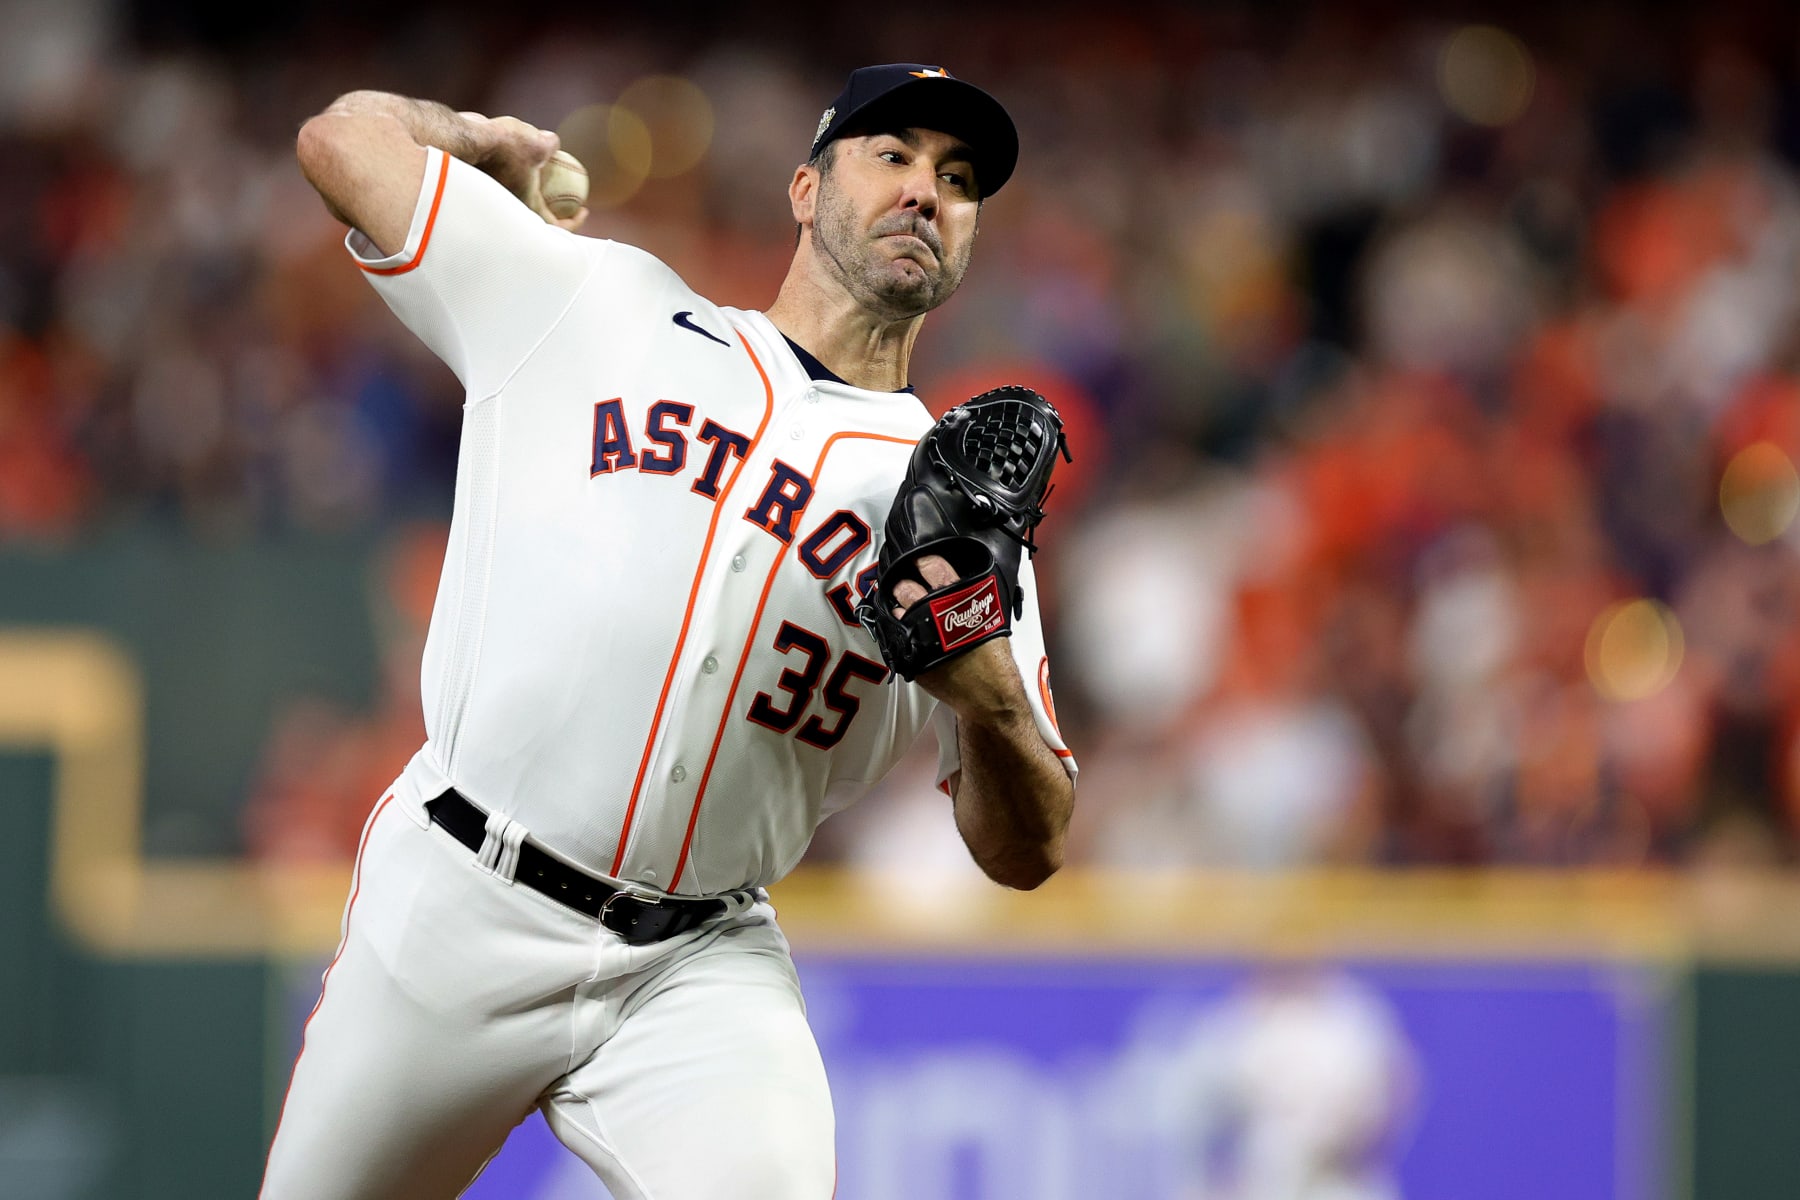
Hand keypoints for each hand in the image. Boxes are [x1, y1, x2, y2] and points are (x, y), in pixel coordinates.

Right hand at [458, 112, 588, 231]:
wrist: (462, 141)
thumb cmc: (503, 147)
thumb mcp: (537, 144)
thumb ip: (549, 145)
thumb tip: (552, 142)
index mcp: (528, 209)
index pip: (557, 227)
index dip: (574, 223)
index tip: (584, 211)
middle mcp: (509, 211)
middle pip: (535, 219)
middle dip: (551, 212)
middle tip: (564, 198)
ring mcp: (493, 199)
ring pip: (516, 201)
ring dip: (529, 191)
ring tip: (540, 173)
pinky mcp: (480, 185)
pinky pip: (502, 185)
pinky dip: (511, 177)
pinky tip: (515, 157)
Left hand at [891, 555, 1023, 720]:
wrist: (987, 694)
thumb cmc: (993, 659)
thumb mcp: (989, 617)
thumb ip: (970, 597)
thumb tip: (957, 585)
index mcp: (957, 598)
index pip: (932, 565)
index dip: (921, 559)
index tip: (916, 558)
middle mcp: (933, 613)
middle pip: (905, 587)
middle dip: (902, 583)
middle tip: (903, 583)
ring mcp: (918, 635)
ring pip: (896, 611)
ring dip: (897, 607)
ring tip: (902, 606)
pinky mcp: (909, 656)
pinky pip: (896, 637)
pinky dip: (898, 632)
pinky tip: (904, 631)